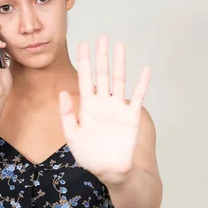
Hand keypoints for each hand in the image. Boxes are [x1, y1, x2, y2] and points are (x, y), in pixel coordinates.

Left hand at [58, 35, 150, 185]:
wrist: (110, 171)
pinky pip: (137, 96)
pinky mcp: (131, 116)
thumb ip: (67, 115)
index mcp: (87, 107)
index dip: (84, 61)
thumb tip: (63, 92)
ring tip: (119, 46)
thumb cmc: (90, 156)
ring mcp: (118, 108)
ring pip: (119, 80)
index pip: (84, 78)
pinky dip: (141, 83)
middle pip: (102, 74)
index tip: (82, 44)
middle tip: (102, 37)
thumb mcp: (72, 137)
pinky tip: (144, 70)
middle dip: (101, 55)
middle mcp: (103, 103)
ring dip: (119, 63)